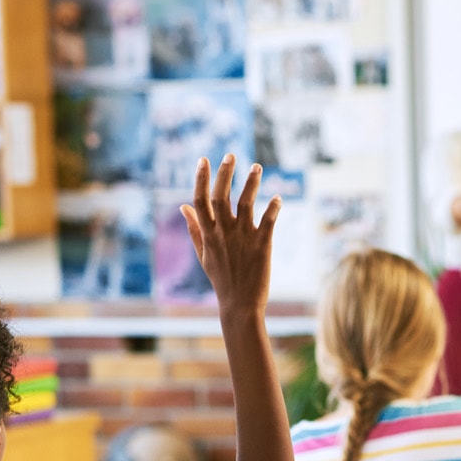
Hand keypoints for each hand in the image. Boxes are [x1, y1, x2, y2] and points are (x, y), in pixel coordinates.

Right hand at [180, 155, 281, 311]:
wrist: (240, 305)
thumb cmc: (221, 279)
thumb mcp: (203, 253)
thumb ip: (194, 228)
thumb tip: (183, 205)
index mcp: (208, 234)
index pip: (200, 200)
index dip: (201, 178)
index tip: (203, 159)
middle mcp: (223, 233)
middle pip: (221, 196)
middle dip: (225, 173)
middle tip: (231, 155)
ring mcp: (243, 238)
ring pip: (245, 204)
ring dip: (251, 183)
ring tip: (257, 167)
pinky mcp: (262, 245)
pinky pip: (268, 221)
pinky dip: (273, 208)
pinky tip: (278, 197)